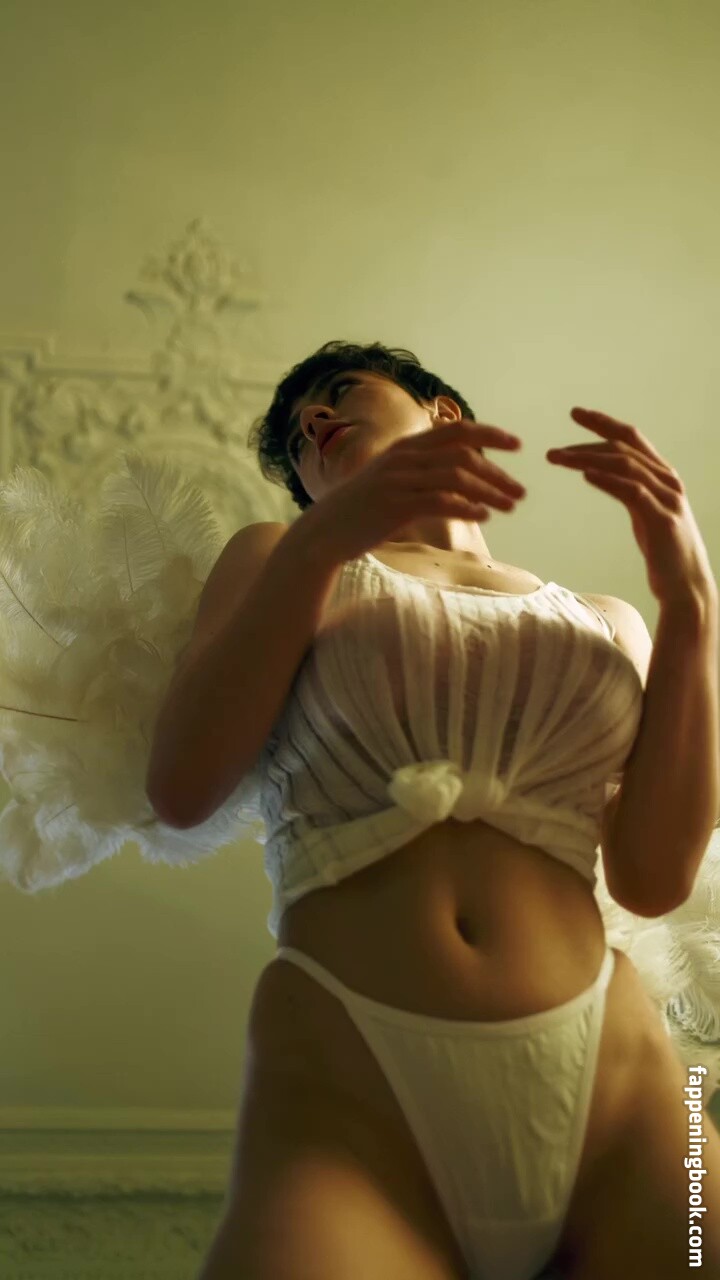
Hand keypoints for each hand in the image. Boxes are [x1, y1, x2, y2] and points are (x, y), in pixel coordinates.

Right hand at [296, 419, 525, 566]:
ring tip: (509, 507)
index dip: (490, 434)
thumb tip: (457, 475)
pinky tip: (484, 517)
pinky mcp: (395, 505)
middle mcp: (404, 458)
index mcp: (406, 447)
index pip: (457, 431)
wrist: (324, 532)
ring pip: (457, 477)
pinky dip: (466, 507)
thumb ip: (420, 472)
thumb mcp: (390, 480)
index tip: (517, 445)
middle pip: (464, 454)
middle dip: (497, 472)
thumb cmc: (360, 511)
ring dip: (489, 492)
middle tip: (520, 492)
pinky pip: (440, 501)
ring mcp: (399, 480)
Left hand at [547, 407, 716, 607]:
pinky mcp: (663, 519)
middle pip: (625, 446)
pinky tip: (585, 475)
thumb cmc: (663, 552)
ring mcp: (668, 499)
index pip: (632, 438)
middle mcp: (668, 481)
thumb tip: (597, 473)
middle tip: (556, 442)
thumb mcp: (643, 513)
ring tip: (559, 460)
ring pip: (625, 465)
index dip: (604, 423)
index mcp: (662, 476)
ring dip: (588, 458)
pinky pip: (633, 492)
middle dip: (589, 439)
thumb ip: (627, 490)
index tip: (575, 414)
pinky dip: (608, 480)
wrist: (686, 587)